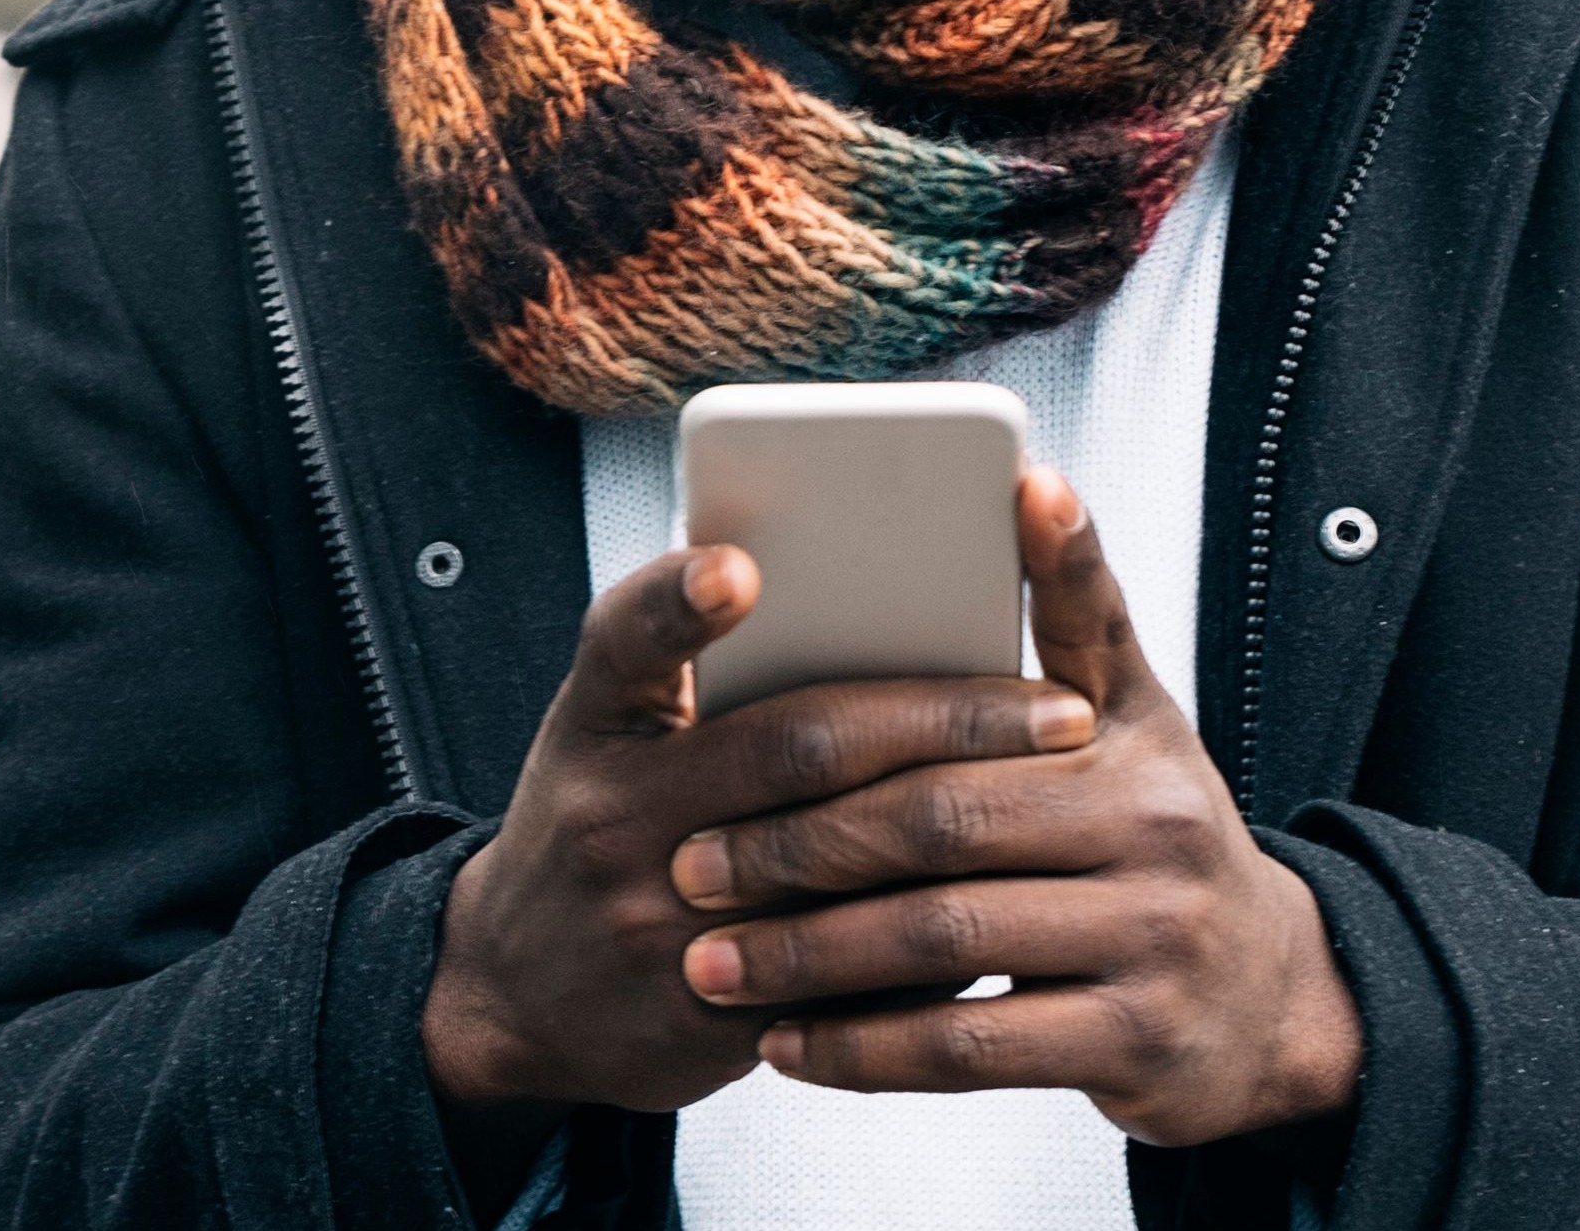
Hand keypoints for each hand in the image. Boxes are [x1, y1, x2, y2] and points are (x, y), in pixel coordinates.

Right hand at [422, 538, 1103, 1117]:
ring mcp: (656, 921)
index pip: (623, 642)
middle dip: (941, 713)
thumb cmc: (607, 825)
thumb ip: (706, 675)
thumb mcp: (614, 736)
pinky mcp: (705, 1012)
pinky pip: (847, 970)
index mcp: (597, 724)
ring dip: (963, 818)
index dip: (676, 601)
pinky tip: (1014, 898)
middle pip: (793, 745)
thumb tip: (886, 603)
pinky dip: (934, 930)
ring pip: (839, 862)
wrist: (515, 994)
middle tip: (1059, 704)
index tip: (740, 568)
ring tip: (1064, 788)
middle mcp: (614, 814)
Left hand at [665, 469, 1366, 1144]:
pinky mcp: (1134, 1044)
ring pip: (945, 940)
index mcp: (1133, 733)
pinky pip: (970, 1051)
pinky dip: (864, 1050)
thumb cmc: (1153, 836)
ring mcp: (1154, 940)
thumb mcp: (1136, 720)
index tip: (792, 669)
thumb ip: (1076, 615)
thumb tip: (1029, 480)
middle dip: (800, 843)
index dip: (883, 692)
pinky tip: (785, 1048)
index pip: (981, 705)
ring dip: (810, 955)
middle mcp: (1157, 826)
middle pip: (941, 823)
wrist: (1270, 1001)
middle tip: (694, 862)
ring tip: (710, 960)